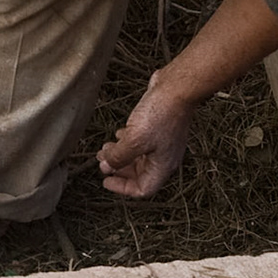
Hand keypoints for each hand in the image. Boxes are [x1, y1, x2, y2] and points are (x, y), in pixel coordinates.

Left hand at [96, 72, 195, 197]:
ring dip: (120, 154)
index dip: (122, 188)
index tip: (105, 180)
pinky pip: (141, 142)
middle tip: (101, 162)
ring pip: (138, 157)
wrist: (176, 88)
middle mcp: (164, 157)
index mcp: (162, 166)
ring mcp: (162, 143)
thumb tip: (106, 166)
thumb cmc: (160, 114)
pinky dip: (127, 142)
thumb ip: (119, 156)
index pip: (143, 189)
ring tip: (105, 147)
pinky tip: (119, 134)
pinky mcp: (159, 128)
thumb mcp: (134, 140)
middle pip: (139, 174)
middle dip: (118, 170)